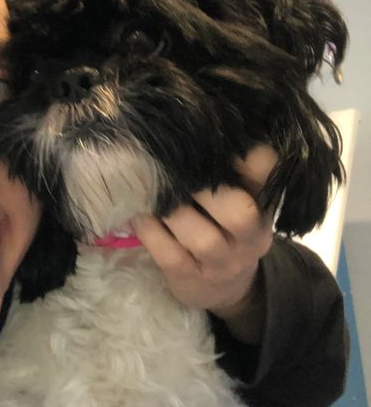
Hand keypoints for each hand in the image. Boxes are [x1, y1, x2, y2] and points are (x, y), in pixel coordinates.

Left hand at [132, 145, 277, 342]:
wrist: (223, 287)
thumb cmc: (224, 227)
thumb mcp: (238, 197)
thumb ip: (227, 168)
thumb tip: (189, 118)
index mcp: (263, 205)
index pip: (268, 175)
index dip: (249, 155)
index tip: (218, 135)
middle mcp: (250, 236)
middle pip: (239, 213)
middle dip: (203, 188)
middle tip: (173, 167)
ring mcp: (222, 263)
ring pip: (202, 237)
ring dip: (172, 209)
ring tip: (149, 189)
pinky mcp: (191, 280)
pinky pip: (169, 255)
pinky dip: (150, 230)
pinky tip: (138, 213)